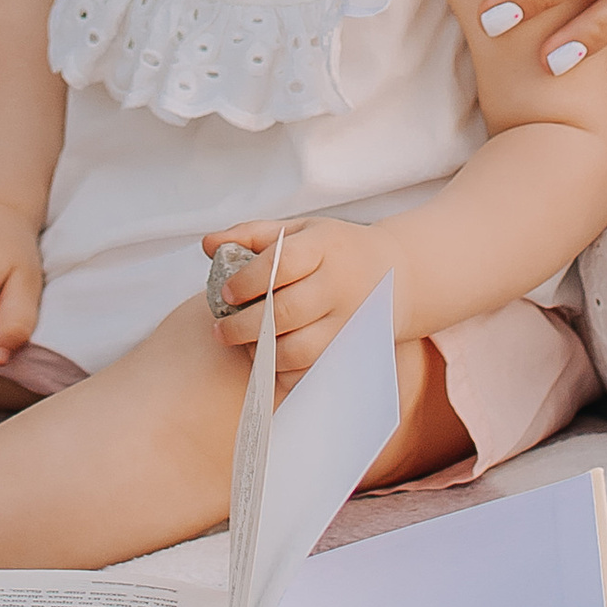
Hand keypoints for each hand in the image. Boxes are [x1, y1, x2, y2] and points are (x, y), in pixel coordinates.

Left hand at [201, 216, 393, 386]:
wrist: (397, 273)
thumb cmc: (336, 250)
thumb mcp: (300, 231)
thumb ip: (252, 235)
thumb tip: (208, 245)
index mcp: (326, 246)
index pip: (282, 263)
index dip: (248, 281)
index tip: (226, 294)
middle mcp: (341, 284)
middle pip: (286, 312)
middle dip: (244, 327)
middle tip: (221, 331)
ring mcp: (351, 321)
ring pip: (299, 350)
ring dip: (263, 354)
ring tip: (246, 346)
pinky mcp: (353, 350)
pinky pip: (314, 374)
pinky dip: (286, 374)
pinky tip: (271, 363)